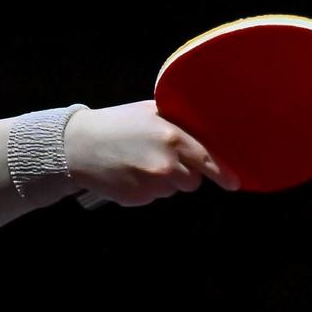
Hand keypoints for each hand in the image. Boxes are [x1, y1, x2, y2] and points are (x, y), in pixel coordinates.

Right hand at [62, 101, 240, 206]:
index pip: (209, 160)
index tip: (234, 183)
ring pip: (171, 190)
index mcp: (173, 137)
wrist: (77, 145)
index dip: (224, 174)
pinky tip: (127, 173)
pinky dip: (144, 189)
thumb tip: (209, 137)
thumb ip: (179, 125)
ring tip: (138, 162)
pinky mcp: (137, 198)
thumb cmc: (116, 124)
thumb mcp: (150, 113)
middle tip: (160, 158)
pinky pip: (152, 197)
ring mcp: (151, 183)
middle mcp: (166, 162)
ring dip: (162, 181)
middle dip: (182, 173)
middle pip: (192, 181)